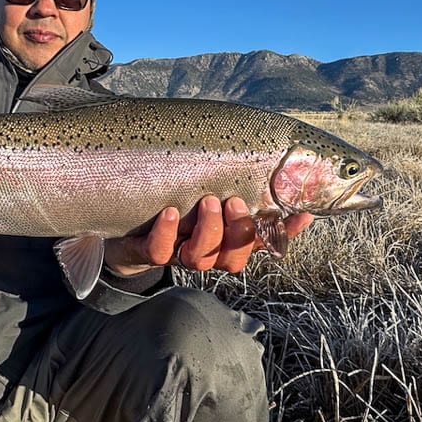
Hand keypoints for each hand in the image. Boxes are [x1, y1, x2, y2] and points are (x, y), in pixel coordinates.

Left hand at [104, 196, 315, 276]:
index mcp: (222, 239)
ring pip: (200, 259)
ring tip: (207, 202)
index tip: (302, 213)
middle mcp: (203, 251)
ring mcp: (175, 253)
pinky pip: (159, 251)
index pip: (261, 241)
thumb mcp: (201, 191)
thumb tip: (272, 162)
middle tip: (235, 202)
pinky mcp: (145, 252)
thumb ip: (231, 182)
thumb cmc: (169, 204)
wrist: (119, 230)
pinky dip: (166, 234)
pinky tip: (169, 213)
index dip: (282, 233)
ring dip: (209, 232)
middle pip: (233, 258)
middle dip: (239, 231)